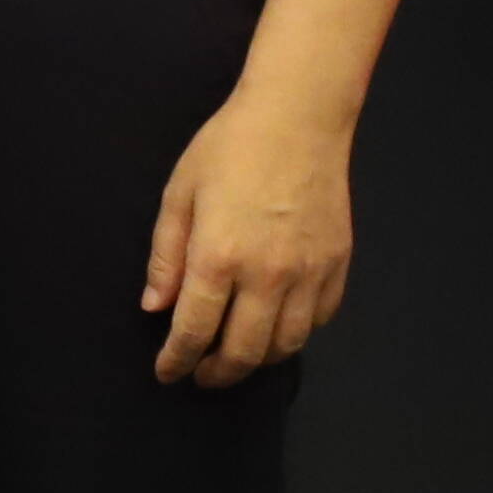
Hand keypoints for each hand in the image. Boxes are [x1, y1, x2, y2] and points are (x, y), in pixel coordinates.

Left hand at [144, 83, 355, 385]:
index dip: (177, 360)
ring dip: (257, 360)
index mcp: (219, 256)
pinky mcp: (337, 265)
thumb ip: (166, 255)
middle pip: (243, 352)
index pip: (194, 331)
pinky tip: (277, 326)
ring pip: (285, 346)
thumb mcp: (180, 193)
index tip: (167, 373)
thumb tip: (155, 307)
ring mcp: (308, 273)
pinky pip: (318, 320)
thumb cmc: (230, 147)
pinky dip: (295, 334)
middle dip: (217, 374)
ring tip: (238, 355)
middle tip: (201, 375)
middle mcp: (267, 275)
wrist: (298, 117)